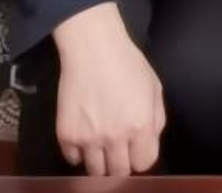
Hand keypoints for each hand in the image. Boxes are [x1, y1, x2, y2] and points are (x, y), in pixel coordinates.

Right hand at [52, 4, 164, 175]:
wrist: (93, 49)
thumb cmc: (128, 64)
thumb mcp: (154, 88)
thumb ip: (156, 119)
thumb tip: (149, 142)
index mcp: (141, 126)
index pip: (145, 163)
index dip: (142, 156)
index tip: (137, 148)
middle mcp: (115, 137)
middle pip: (119, 172)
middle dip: (122, 163)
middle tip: (119, 150)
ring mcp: (88, 139)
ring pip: (95, 172)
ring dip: (100, 162)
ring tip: (101, 146)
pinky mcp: (66, 135)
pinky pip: (73, 159)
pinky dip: (79, 153)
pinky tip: (84, 137)